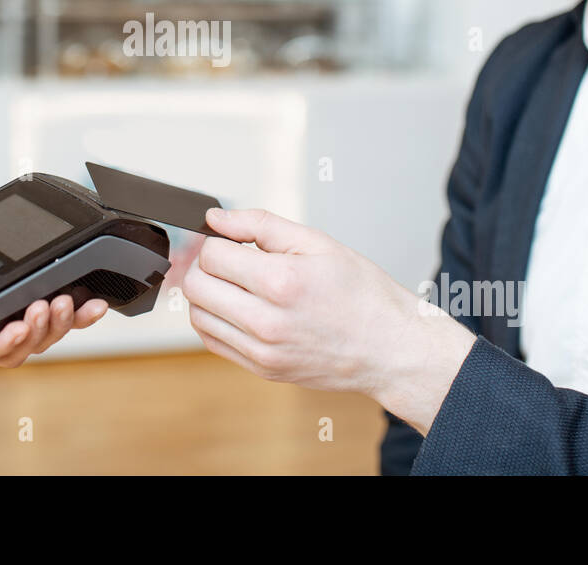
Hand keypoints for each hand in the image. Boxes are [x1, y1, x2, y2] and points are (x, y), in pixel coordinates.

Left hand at [0, 201, 109, 367]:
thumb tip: (37, 217)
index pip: (44, 309)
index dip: (76, 311)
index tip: (98, 300)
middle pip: (39, 337)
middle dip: (64, 323)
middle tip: (72, 302)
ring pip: (17, 352)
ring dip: (40, 333)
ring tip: (47, 308)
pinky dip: (5, 343)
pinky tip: (17, 324)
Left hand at [181, 207, 476, 434]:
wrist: (390, 348)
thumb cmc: (363, 295)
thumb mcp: (317, 242)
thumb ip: (260, 224)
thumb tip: (216, 217)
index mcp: (281, 282)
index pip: (212, 255)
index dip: (219, 241)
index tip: (234, 241)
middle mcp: (266, 322)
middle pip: (196, 287)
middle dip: (207, 266)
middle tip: (231, 260)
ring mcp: (262, 351)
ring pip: (198, 316)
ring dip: (208, 294)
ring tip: (237, 284)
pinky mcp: (262, 369)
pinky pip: (213, 342)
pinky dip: (216, 320)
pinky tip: (240, 308)